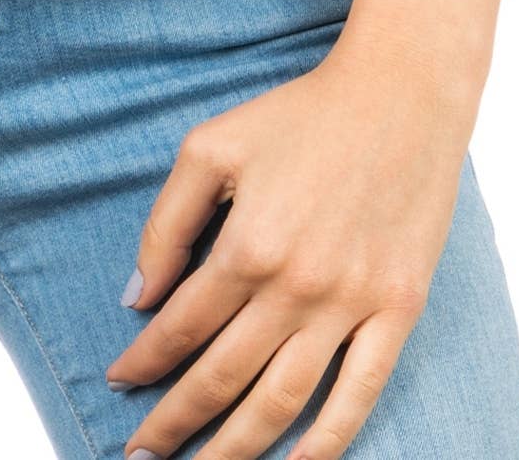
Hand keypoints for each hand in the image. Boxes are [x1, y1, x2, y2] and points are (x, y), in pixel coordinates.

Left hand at [106, 31, 477, 457]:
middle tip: (140, 456)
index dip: (143, 363)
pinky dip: (327, 443)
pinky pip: (359, 395)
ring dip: (236, 449)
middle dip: (174, 424)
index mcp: (246, 244)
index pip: (179, 327)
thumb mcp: (210, 146)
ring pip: (283, 403)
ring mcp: (351, 304)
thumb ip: (167, 224)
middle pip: (222, 378)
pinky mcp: (398, 311)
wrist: (400, 95)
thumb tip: (136, 298)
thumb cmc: (298, 115)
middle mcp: (296, 286)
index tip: (118, 384)